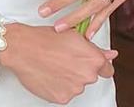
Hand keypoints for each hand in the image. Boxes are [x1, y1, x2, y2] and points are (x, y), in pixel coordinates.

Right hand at [0, 22, 115, 103]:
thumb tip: (111, 54)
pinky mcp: (62, 98)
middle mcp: (87, 76)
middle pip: (89, 77)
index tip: (93, 65)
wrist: (22, 49)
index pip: (107, 70)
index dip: (100, 66)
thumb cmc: (44, 39)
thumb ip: (95, 49)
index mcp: (93, 59)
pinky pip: (64, 94)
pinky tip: (49, 75)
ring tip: (53, 66)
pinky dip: (57, 87)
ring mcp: (75, 89)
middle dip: (79, 70)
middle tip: (63, 60)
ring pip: (76, 86)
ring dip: (68, 79)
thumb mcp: (73, 36)